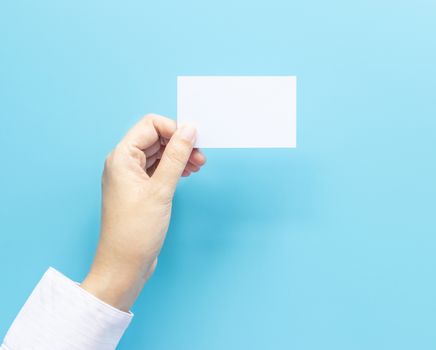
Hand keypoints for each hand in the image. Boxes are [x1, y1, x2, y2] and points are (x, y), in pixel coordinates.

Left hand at [81, 114, 205, 310]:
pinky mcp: (140, 189)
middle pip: (155, 138)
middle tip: (200, 157)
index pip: (150, 125)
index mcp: (122, 157)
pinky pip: (158, 169)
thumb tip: (189, 130)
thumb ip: (176, 156)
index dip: (174, 129)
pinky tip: (187, 174)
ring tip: (197, 166)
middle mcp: (124, 163)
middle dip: (179, 143)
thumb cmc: (135, 231)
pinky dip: (174, 168)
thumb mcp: (160, 190)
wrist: (124, 265)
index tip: (194, 141)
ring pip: (159, 154)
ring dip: (179, 156)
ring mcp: (131, 177)